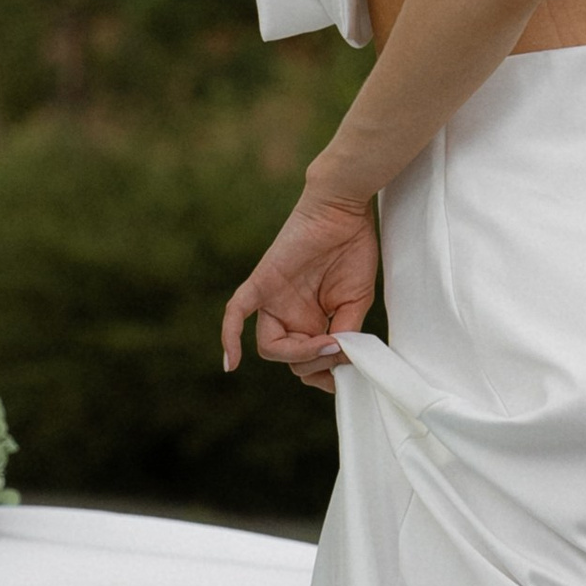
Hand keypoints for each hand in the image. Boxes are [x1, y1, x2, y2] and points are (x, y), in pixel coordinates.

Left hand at [221, 193, 379, 392]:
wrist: (344, 210)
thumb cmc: (353, 249)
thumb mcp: (355, 303)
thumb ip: (346, 335)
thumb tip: (340, 365)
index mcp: (308, 320)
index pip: (305, 363)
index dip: (321, 375)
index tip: (342, 374)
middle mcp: (287, 314)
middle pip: (288, 360)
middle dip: (315, 363)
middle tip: (338, 349)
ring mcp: (272, 300)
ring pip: (269, 346)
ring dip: (297, 354)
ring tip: (325, 342)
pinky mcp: (262, 282)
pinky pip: (237, 311)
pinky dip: (230, 337)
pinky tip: (230, 364)